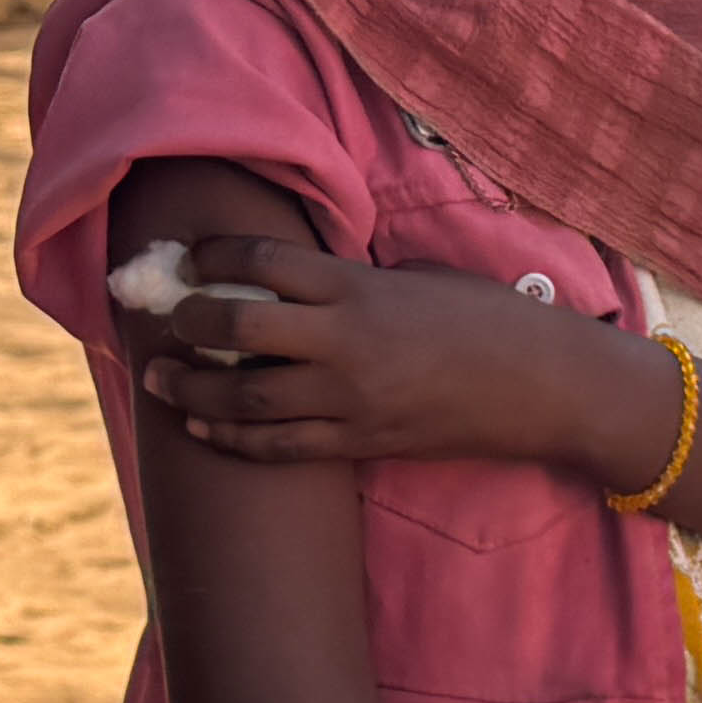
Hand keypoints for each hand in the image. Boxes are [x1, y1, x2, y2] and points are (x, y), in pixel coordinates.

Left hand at [127, 236, 663, 478]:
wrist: (541, 386)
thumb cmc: (487, 318)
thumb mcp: (416, 278)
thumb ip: (350, 281)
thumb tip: (293, 284)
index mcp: (358, 288)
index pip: (261, 262)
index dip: (212, 254)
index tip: (191, 255)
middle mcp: (343, 343)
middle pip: (236, 330)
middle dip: (189, 322)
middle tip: (167, 317)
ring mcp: (349, 400)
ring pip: (245, 400)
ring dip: (192, 391)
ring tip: (160, 379)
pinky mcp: (360, 443)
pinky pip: (280, 448)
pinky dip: (232, 441)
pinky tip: (203, 430)